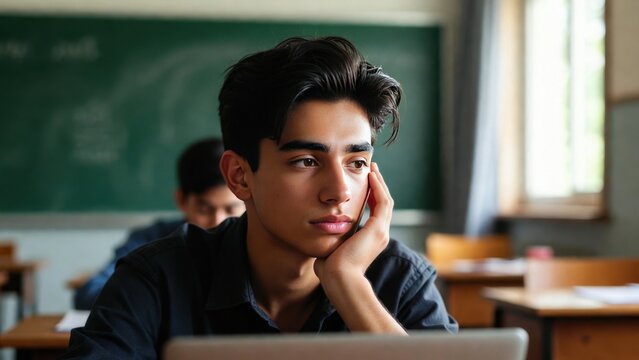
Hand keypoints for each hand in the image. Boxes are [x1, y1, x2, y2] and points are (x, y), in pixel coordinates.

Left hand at [314, 162, 393, 279]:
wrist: (340, 279)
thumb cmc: (331, 269)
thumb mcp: (333, 248)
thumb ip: (332, 239)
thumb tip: (322, 232)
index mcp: (371, 239)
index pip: (375, 212)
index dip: (371, 195)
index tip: (364, 182)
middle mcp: (380, 234)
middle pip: (384, 203)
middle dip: (378, 185)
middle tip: (371, 170)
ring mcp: (381, 231)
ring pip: (386, 200)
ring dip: (379, 183)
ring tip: (372, 169)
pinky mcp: (378, 228)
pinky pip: (383, 201)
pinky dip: (378, 187)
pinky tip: (371, 175)